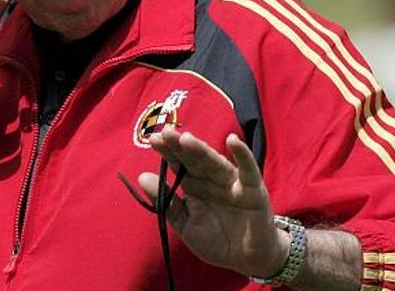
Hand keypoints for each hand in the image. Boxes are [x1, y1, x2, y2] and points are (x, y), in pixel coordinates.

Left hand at [137, 129, 289, 278]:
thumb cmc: (216, 240)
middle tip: (165, 133)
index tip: (153, 139)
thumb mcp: (185, 224)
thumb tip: (141, 178)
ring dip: (202, 150)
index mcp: (194, 185)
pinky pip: (248, 170)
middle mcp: (211, 179)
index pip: (178, 163)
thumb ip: (166, 203)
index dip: (167, 151)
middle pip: (194, 159)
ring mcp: (232, 182)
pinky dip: (242, 154)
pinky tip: (233, 140)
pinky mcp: (253, 189)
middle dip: (180, 146)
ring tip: (186, 139)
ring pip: (215, 162)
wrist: (247, 259)